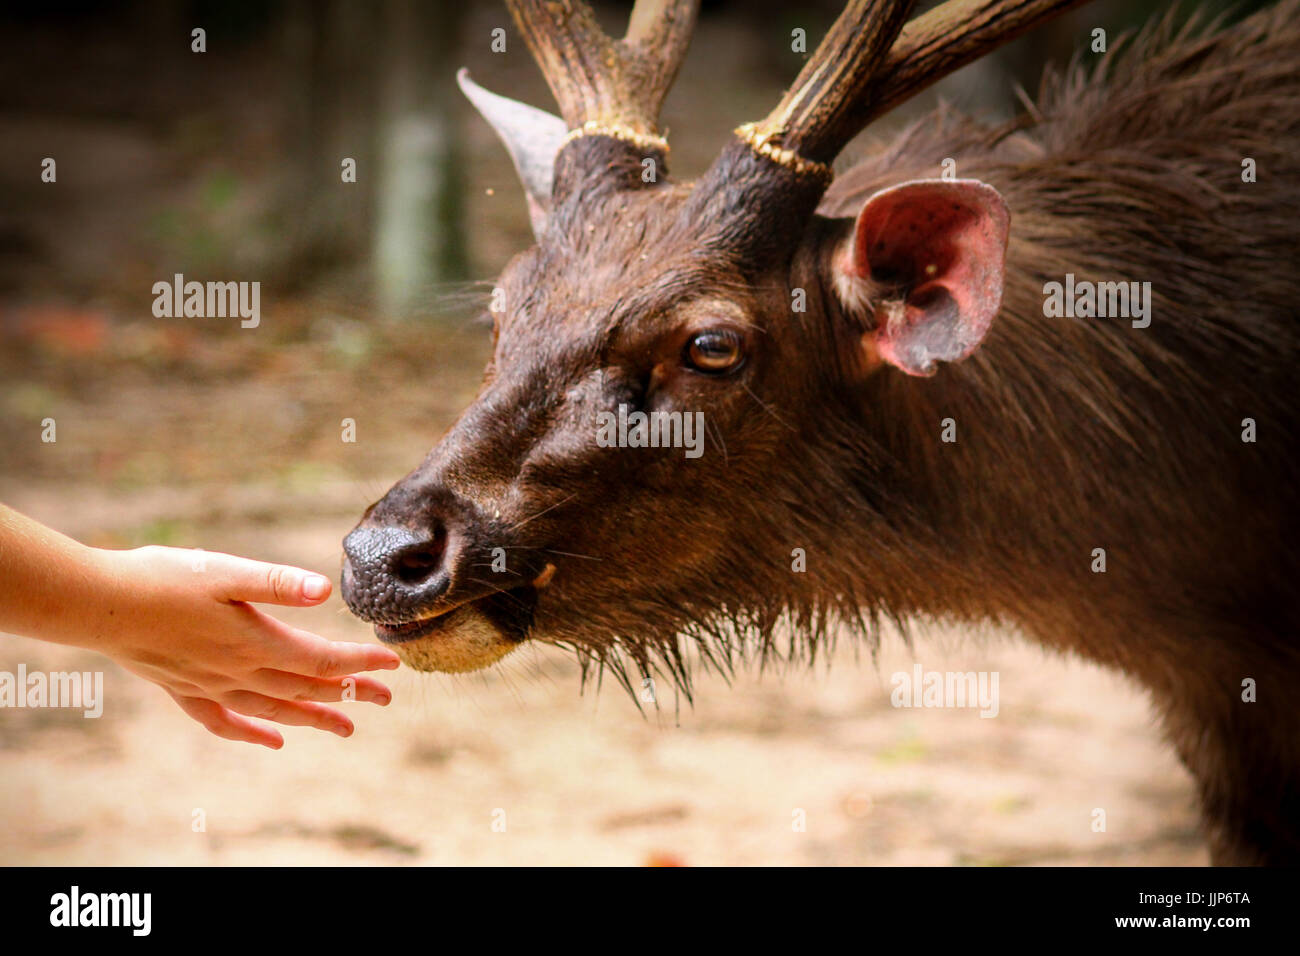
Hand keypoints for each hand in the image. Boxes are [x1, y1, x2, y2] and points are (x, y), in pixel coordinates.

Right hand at [88, 546, 399, 748]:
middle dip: (350, 693)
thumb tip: (324, 590)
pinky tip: (271, 741)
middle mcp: (238, 672)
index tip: (394, 664)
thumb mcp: (226, 571)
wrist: (99, 604)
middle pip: (306, 690)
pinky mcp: (184, 689)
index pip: (321, 660)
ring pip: (273, 710)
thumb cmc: (164, 578)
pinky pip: (225, 722)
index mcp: (255, 642)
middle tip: (385, 699)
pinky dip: (252, 732)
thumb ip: (277, 583)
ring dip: (312, 718)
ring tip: (344, 727)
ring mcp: (210, 686)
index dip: (359, 663)